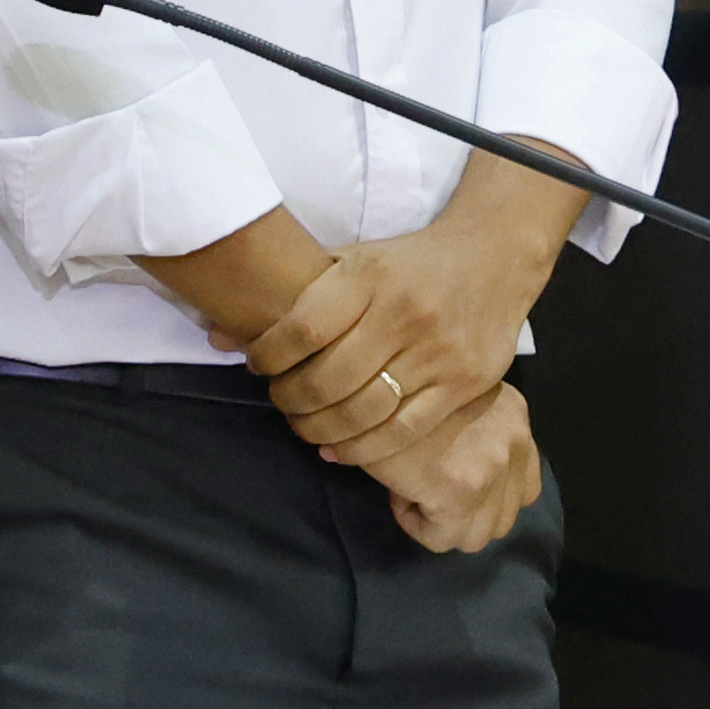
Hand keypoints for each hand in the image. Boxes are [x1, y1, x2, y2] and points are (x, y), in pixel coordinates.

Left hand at [233, 162, 587, 466]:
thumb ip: (294, 296)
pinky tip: (339, 449)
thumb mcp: (354, 261)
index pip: (301, 328)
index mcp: (370, 276)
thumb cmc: (410, 264)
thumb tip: (217, 334)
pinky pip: (403, 430)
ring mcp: (438, 351)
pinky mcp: (464, 383)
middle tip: (280, 404)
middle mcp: (404, 312)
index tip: (258, 367)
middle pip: (327, 378)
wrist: (492, 259)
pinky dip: (362, 449)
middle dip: (290, 401)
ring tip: (306, 428)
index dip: (268, 357)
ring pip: (362, 411)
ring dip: (321, 430)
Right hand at [359, 382, 545, 555]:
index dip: (484, 497)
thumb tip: (459, 477)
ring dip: (441, 522)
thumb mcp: (454, 396)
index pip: (524, 488)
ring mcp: (493, 471)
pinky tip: (399, 492)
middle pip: (502, 520)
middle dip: (462, 514)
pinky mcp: (459, 494)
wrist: (379, 383)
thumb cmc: (405, 388)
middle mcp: (516, 442)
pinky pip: (441, 539)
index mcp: (515, 416)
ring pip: (474, 537)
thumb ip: (475, 434)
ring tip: (414, 489)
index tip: (448, 477)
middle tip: (428, 485)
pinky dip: (416, 525)